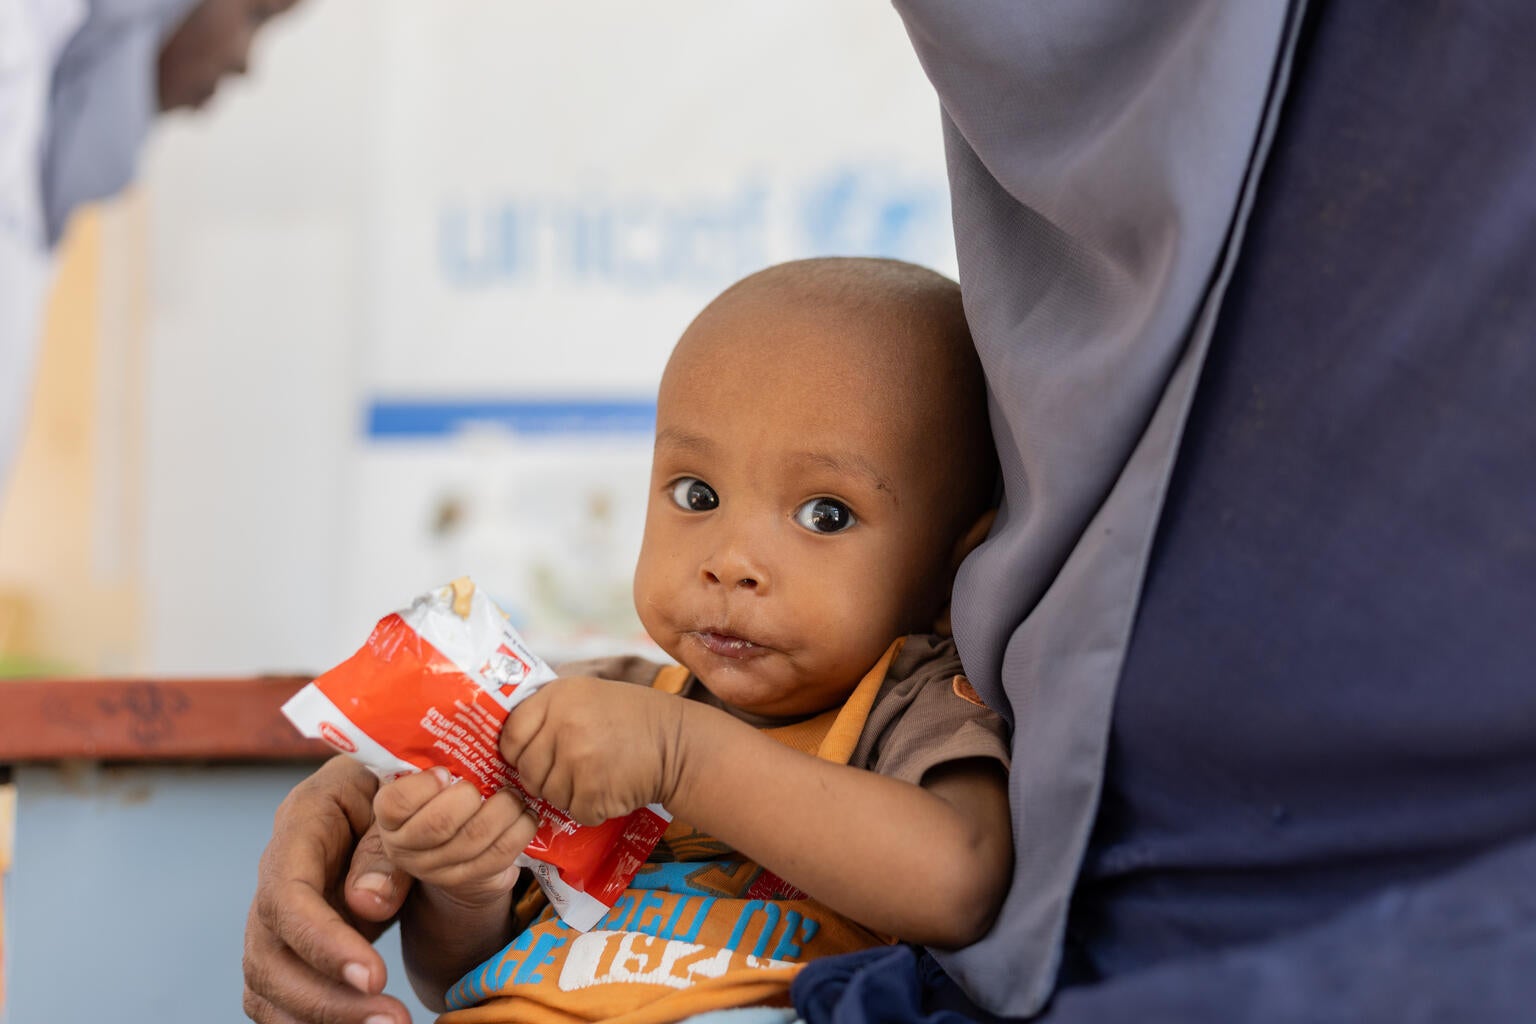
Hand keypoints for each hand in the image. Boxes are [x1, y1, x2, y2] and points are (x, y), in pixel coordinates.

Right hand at [242, 756, 415, 1023]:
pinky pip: (278, 995)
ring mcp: (276, 909)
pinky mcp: (288, 941)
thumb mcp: (412, 803)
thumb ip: (389, 849)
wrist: (410, 800)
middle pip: (267, 952)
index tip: (374, 977)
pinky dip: (309, 1020)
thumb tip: (366, 905)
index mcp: (304, 818)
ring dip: (320, 1017)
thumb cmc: (411, 795)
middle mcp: (277, 868)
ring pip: (266, 981)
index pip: (288, 894)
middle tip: (391, 1019)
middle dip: (324, 998)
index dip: (323, 942)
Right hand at [374, 766, 536, 906]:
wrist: (448, 851)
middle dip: (470, 797)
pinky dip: (520, 830)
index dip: (423, 786)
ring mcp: (438, 870)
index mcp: (389, 818)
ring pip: (475, 838)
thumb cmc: (435, 800)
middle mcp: (407, 848)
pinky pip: (499, 855)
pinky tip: (526, 814)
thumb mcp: (419, 784)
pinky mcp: (469, 879)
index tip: (445, 772)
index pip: (397, 803)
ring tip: (515, 794)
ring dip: (504, 810)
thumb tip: (455, 720)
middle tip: (487, 781)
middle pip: (439, 824)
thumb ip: (426, 762)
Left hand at [500, 675, 688, 824]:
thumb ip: (548, 712)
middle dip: (544, 777)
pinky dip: (591, 808)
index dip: (517, 751)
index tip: (530, 756)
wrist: (677, 742)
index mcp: (557, 696)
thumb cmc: (631, 719)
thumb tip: (509, 743)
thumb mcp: (586, 695)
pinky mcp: (592, 792)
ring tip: (596, 775)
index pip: (510, 734)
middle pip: (526, 770)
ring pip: (548, 794)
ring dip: (569, 794)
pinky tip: (609, 788)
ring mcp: (577, 760)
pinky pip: (574, 811)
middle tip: (570, 770)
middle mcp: (563, 725)